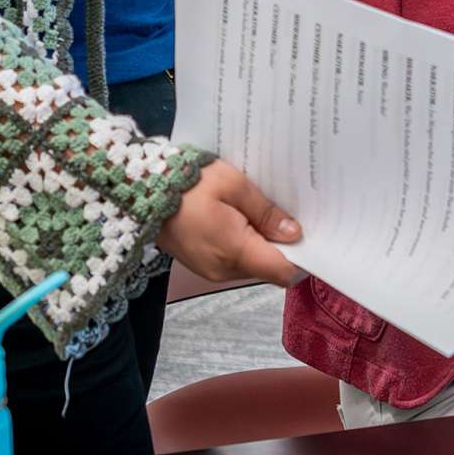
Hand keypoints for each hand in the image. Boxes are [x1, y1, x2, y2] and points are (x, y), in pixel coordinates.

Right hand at [155, 160, 301, 287]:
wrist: (141, 191)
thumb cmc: (189, 183)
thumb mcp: (233, 185)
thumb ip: (266, 212)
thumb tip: (295, 234)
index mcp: (235, 251)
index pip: (282, 272)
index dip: (303, 258)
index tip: (313, 235)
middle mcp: (225, 270)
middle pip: (269, 268)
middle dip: (283, 246)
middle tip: (292, 213)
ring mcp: (212, 271)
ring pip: (253, 264)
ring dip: (263, 243)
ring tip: (265, 211)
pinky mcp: (203, 265)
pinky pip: (235, 260)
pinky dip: (245, 244)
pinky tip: (244, 218)